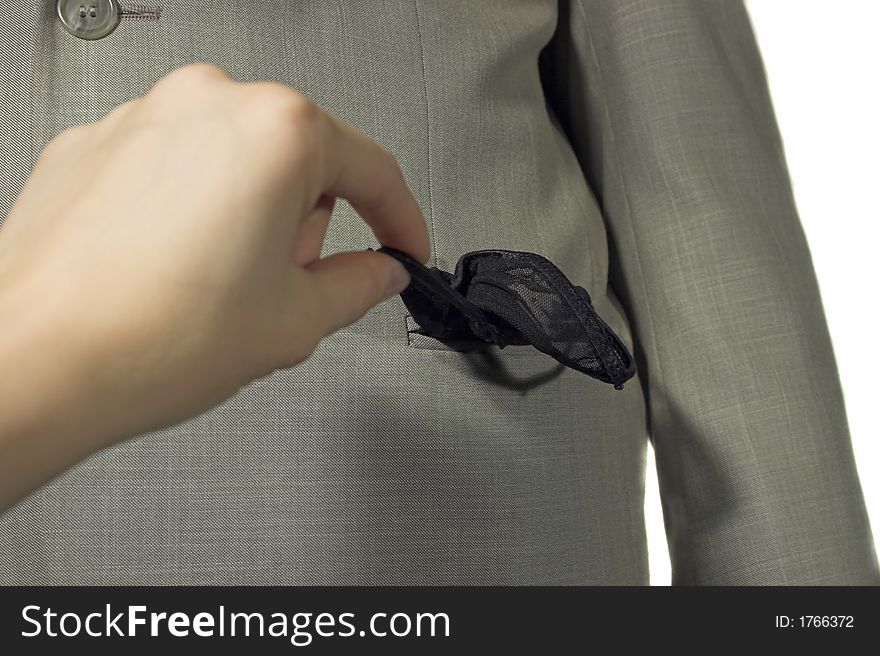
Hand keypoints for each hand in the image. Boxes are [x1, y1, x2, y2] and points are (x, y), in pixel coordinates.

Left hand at [0, 63, 430, 508]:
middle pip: (301, 158)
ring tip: (222, 284)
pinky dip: (193, 209)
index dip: (399, 219)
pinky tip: (176, 269)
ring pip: (237, 159)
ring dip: (251, 216)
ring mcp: (145, 117)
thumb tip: (378, 273)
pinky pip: (176, 168)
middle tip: (292, 283)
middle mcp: (209, 104)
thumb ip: (358, 287)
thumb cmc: (149, 338)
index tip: (403, 244)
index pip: (372, 169)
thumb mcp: (294, 320)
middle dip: (310, 222)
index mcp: (275, 132)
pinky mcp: (97, 144)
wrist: (35, 362)